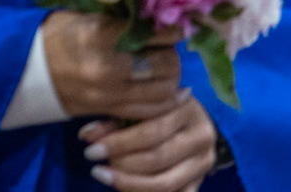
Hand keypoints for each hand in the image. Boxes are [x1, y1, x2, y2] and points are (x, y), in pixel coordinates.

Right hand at [41, 12, 184, 120]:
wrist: (24, 69)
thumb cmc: (53, 35)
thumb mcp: (82, 15)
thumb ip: (117, 16)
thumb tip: (153, 12)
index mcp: (100, 34)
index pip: (154, 33)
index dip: (171, 30)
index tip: (173, 26)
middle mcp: (108, 66)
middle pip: (165, 64)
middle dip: (172, 54)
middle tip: (167, 47)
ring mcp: (109, 92)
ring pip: (163, 90)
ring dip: (171, 78)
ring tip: (166, 67)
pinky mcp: (109, 110)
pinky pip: (150, 111)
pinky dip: (166, 101)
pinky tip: (172, 91)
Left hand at [79, 96, 218, 190]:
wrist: (190, 120)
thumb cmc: (155, 108)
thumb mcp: (137, 107)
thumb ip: (113, 120)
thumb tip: (87, 136)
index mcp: (187, 109)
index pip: (151, 132)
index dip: (118, 144)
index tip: (90, 151)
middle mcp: (202, 136)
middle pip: (158, 158)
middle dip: (122, 166)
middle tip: (96, 168)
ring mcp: (204, 162)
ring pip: (166, 183)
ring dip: (130, 185)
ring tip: (105, 177)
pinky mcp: (200, 182)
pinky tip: (123, 189)